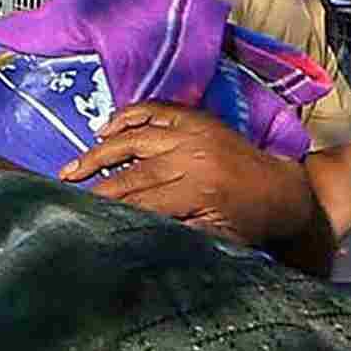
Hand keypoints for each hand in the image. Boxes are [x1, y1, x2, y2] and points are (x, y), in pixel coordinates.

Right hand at [66, 102, 327, 250]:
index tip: (84, 216)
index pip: (140, 201)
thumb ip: (179, 238)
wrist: (284, 190)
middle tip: (66, 194)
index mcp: (199, 191)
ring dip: (99, 152)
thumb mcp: (218, 241)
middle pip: (130, 171)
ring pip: (134, 138)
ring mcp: (193, 132)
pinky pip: (152, 110)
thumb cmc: (249, 223)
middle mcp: (193, 157)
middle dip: (96, 185)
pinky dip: (125, 117)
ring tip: (72, 168)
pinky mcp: (195, 118)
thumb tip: (134, 238)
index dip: (110, 209)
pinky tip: (103, 130)